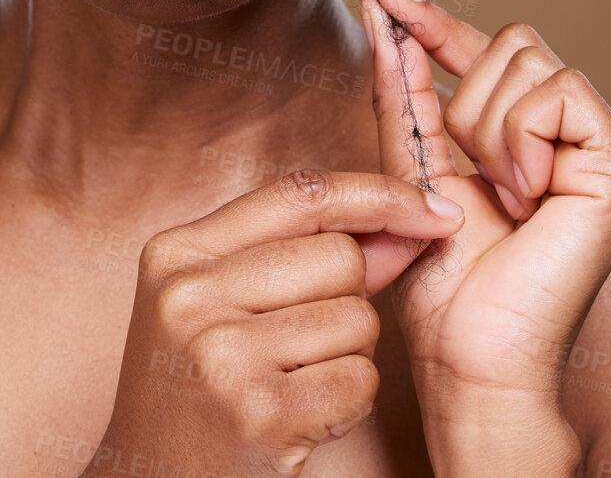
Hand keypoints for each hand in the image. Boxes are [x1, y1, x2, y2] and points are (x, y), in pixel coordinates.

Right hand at [87, 169, 465, 476]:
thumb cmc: (193, 391)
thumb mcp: (220, 304)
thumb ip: (302, 254)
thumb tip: (408, 219)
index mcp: (178, 252)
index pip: (300, 192)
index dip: (377, 194)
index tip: (431, 207)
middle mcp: (192, 295)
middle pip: (341, 257)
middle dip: (349, 298)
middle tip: (300, 343)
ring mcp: (223, 354)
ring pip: (359, 319)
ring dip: (349, 356)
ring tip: (293, 382)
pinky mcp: (260, 414)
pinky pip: (359, 380)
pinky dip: (350, 403)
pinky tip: (304, 418)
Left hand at [359, 0, 610, 470]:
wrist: (471, 354)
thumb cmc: (443, 282)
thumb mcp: (411, 164)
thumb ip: (404, 91)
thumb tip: (386, 14)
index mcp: (529, 135)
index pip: (489, 50)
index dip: (438, 22)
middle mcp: (574, 136)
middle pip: (512, 42)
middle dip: (465, 99)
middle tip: (473, 175)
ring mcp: (604, 150)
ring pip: (529, 62)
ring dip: (488, 127)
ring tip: (501, 196)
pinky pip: (558, 91)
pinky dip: (520, 137)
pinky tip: (523, 193)